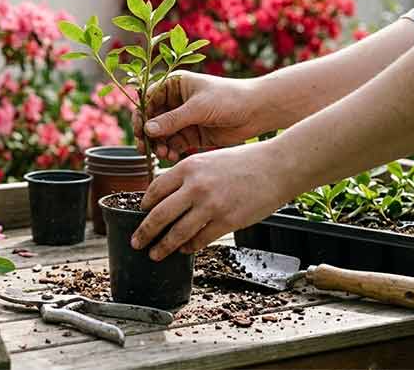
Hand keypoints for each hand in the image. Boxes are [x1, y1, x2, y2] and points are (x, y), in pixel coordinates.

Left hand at [130, 141, 295, 260]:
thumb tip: (169, 196)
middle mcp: (195, 186)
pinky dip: (189, 247)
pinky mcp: (226, 221)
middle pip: (159, 215)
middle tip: (136, 242)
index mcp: (188, 167)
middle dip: (144, 232)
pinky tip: (184, 250)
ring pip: (177, 233)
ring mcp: (210, 205)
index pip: (155, 190)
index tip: (140, 215)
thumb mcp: (209, 160)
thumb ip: (188, 177)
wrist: (277, 166)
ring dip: (163, 247)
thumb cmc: (245, 162)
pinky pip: (200, 240)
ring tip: (155, 254)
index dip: (144, 206)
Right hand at [132, 71, 263, 161]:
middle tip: (146, 149)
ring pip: (160, 134)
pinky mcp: (191, 134)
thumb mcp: (199, 107)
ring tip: (164, 154)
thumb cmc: (230, 98)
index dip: (141, 115)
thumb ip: (172, 120)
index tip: (141, 131)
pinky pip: (173, 144)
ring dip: (158, 145)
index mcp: (174, 84)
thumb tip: (148, 130)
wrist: (257, 111)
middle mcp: (175, 101)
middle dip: (148, 135)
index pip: (148, 99)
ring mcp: (182, 119)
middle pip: (151, 119)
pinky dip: (169, 151)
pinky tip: (171, 156)